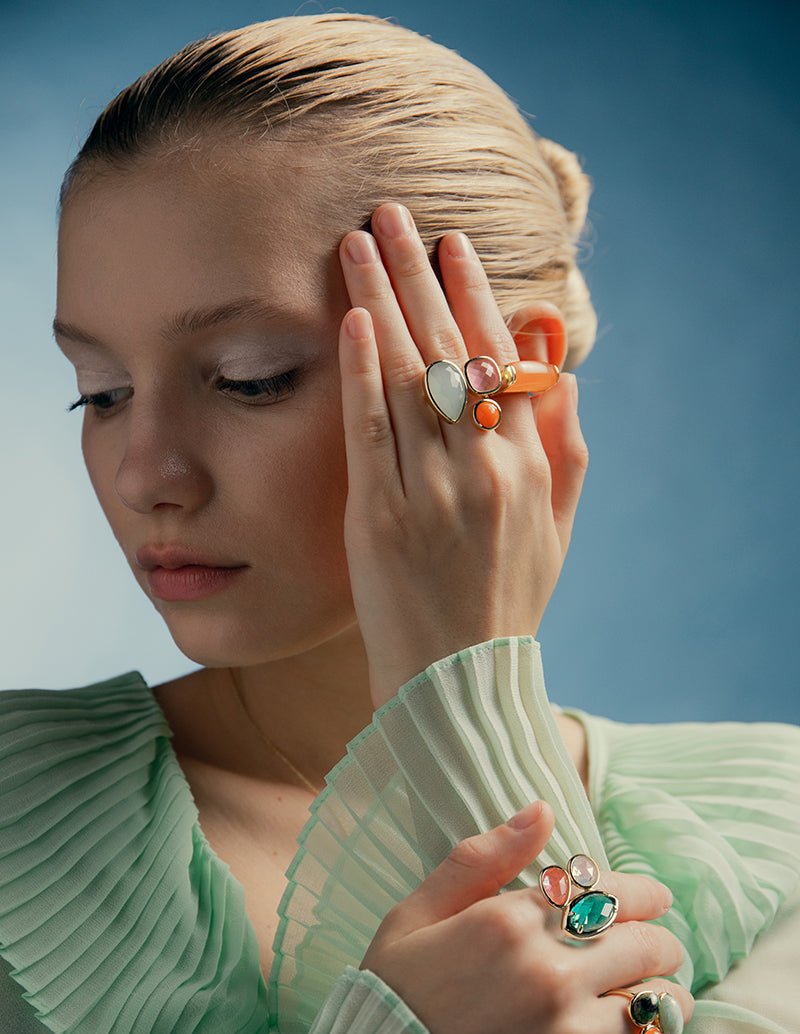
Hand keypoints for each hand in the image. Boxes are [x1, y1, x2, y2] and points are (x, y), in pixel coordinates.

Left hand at [338, 203, 588, 708]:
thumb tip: (560, 373)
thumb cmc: (507, 603)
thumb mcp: (558, 530)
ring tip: (356, 241)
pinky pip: (369, 432)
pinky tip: (347, 319)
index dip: (474, 295)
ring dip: (379, 301)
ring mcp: (430, 492)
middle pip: (450, 351)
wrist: (457, 680)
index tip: (452, 244)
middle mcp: (484, 469)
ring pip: (406, 378)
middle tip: (391, 213)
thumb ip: (566, 449)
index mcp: (529, 466)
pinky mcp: (379, 519)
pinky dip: (359, 373)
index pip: (502, 358)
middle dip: (419, 274)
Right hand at [363, 802, 721, 1033]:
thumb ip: (482, 857)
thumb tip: (541, 808)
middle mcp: (546, 972)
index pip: (604, 891)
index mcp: (507, 921)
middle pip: (642, 942)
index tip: (654, 898)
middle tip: (659, 945)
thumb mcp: (419, 913)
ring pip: (655, 1003)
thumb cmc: (396, 993)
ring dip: (665, 995)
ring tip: (659, 996)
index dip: (640, 892)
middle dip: (658, 940)